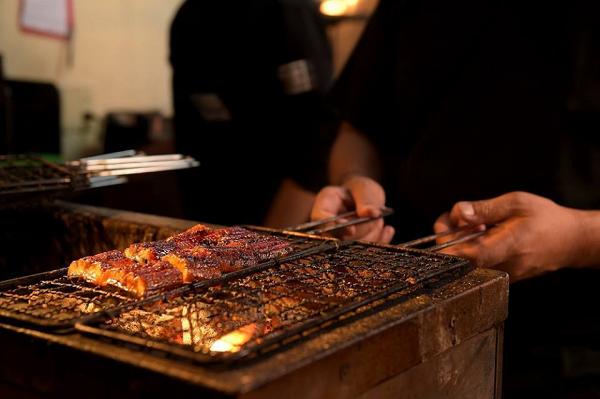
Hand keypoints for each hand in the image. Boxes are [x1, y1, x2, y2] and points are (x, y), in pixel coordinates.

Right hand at [310, 175, 394, 242]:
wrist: (363, 201)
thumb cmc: (360, 191)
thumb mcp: (365, 188)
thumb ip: (366, 198)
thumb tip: (369, 213)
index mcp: (325, 203)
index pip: (320, 218)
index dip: (333, 227)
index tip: (351, 230)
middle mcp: (326, 225)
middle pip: (335, 239)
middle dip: (360, 234)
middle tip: (376, 219)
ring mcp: (337, 240)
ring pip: (351, 249)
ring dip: (371, 236)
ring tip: (378, 220)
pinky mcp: (350, 250)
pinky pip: (364, 255)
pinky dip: (379, 243)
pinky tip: (387, 231)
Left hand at [434, 192, 582, 281]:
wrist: (571, 241)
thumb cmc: (546, 219)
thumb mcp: (516, 202)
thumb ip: (484, 208)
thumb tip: (458, 213)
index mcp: (508, 245)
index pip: (469, 254)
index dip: (448, 243)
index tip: (444, 225)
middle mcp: (503, 266)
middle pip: (460, 259)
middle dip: (451, 236)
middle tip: (463, 216)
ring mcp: (502, 276)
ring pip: (466, 263)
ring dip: (462, 242)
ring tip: (478, 225)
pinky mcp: (501, 278)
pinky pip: (476, 265)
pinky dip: (472, 249)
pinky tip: (484, 236)